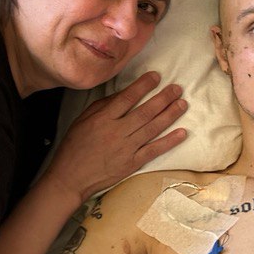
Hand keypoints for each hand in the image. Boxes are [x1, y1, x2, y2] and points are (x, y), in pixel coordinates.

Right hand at [44, 71, 187, 201]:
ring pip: (152, 128)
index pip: (127, 98)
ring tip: (182, 103)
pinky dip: (169, 142)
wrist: (71, 177)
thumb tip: (124, 93)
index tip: (156, 76)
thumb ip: (104, 105)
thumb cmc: (76, 146)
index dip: (143, 86)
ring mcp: (126, 149)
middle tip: (177, 88)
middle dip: (164, 98)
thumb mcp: (83, 120)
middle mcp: (116, 132)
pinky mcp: (132, 163)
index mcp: (103, 119)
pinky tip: (182, 132)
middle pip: (145, 112)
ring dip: (170, 115)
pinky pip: (154, 150)